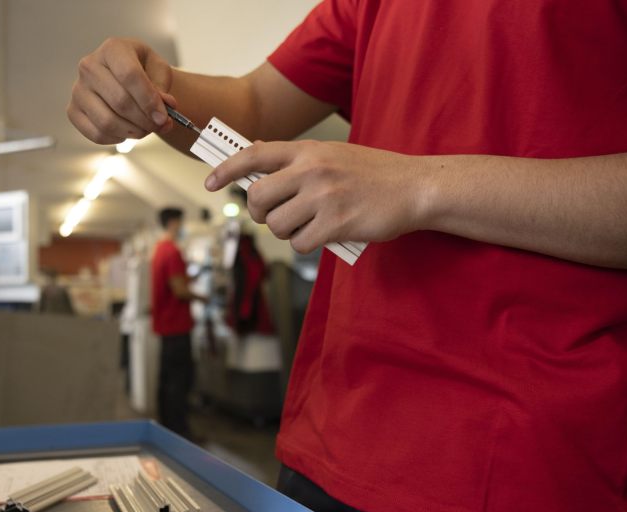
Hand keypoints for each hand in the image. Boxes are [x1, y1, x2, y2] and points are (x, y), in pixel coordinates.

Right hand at [67, 38, 177, 143]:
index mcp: (113, 49)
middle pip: (119, 101)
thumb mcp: (159, 72)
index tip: (163, 117)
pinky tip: (126, 131)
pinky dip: (117, 138)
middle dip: (144, 120)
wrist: (127, 77)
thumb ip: (163, 89)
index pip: (129, 75)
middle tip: (158, 126)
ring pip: (107, 122)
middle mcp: (89, 66)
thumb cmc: (144, 71)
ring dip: (132, 132)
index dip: (148, 99)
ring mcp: (78, 89)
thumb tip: (164, 109)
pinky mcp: (73, 111)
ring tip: (144, 129)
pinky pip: (96, 134)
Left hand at [204, 140, 430, 252]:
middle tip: (276, 218)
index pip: (254, 155)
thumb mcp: (335, 155)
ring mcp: (323, 196)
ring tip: (309, 226)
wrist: (416, 187)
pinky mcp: (336, 223)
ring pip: (278, 225)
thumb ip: (301, 163)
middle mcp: (312, 170)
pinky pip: (301, 244)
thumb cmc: (375, 175)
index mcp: (308, 151)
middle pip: (258, 198)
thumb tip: (263, 177)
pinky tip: (325, 236)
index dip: (227, 170)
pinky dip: (308, 246)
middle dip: (261, 214)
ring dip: (288, 233)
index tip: (210, 183)